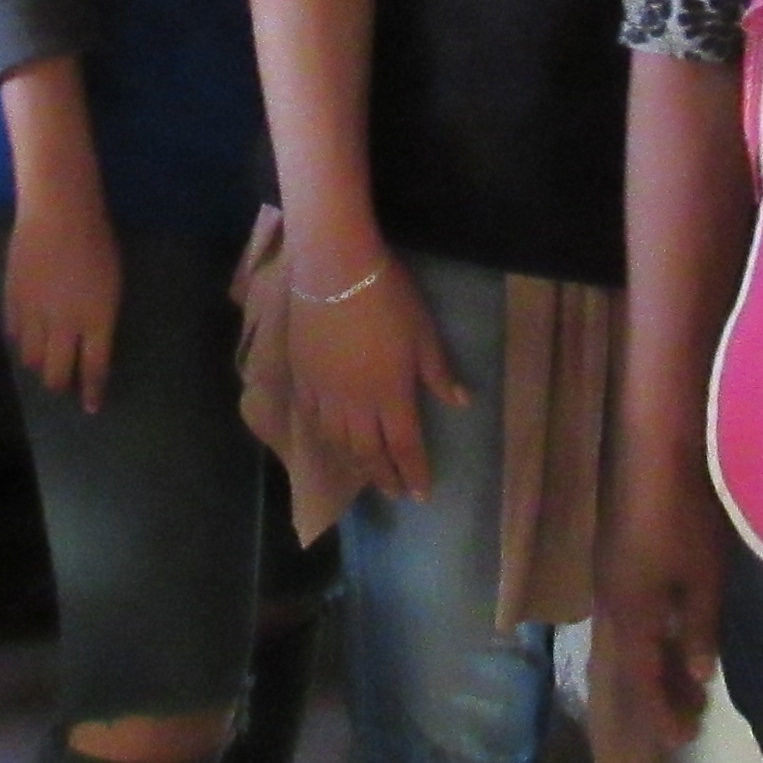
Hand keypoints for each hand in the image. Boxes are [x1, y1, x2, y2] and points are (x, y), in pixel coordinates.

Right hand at [3, 179, 122, 409]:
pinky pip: (13, 334)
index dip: (91, 391)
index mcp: (97, 320)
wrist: (58, 211)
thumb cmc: (97, 239)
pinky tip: (25, 337)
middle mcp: (65, 325)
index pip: (93, 368)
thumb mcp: (111, 282)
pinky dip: (20, 341)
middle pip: (56, 372)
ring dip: (38, 364)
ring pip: (31, 358)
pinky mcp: (12, 300)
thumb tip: (91, 339)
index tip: (90, 407)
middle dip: (60, 384)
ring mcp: (35, 314)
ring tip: (42, 361)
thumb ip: (101, 315)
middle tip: (63, 383)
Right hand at [286, 255, 457, 501]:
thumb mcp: (424, 333)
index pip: (404, 446)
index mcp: (391, 394)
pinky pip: (311, 418)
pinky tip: (329, 441)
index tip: (421, 494)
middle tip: (394, 493)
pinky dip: (323, 436)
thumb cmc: (388, 296)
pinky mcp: (302, 376)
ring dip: (354, 463)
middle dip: (384, 476)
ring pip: (337, 441)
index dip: (413, 472)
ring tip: (365, 473)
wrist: (335, 269)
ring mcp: (324, 392)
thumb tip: (460, 403)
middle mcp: (356, 403)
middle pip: (368, 452)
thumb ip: (438, 372)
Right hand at [600, 467, 727, 749]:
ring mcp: (609, 578)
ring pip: (629, 637)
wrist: (652, 449)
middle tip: (690, 718)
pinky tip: (669, 634)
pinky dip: (650, 636)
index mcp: (630, 612)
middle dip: (659, 693)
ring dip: (655, 664)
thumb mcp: (703, 576)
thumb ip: (698, 627)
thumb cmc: (684, 513)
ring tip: (687, 683)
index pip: (643, 678)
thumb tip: (698, 674)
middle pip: (631, 662)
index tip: (682, 740)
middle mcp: (610, 602)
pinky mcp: (615, 558)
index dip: (662, 711)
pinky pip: (630, 615)